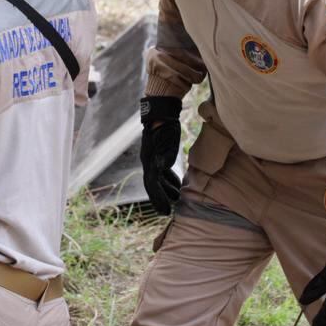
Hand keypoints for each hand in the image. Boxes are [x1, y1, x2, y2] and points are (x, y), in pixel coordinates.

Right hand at [139, 96, 181, 213]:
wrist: (161, 113)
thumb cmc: (166, 127)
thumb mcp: (167, 140)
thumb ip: (166, 154)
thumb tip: (162, 167)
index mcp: (150, 160)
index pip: (152, 184)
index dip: (158, 198)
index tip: (165, 211)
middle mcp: (149, 162)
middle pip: (153, 184)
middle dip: (160, 198)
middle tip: (167, 212)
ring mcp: (153, 158)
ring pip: (158, 179)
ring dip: (166, 190)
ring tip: (176, 199)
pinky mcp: (158, 154)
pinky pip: (162, 171)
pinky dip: (169, 179)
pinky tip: (177, 185)